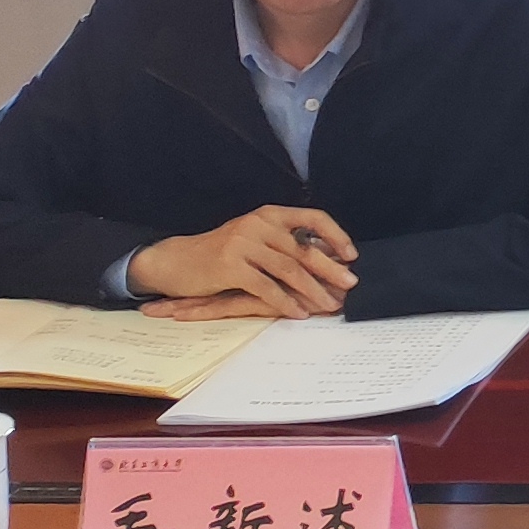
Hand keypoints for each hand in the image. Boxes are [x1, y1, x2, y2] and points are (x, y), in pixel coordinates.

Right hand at [128, 205, 357, 317]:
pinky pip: (266, 287)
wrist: (177, 261)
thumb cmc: (222, 253)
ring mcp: (243, 244)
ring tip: (330, 305)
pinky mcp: (230, 266)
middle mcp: (258, 224)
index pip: (312, 217)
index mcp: (269, 215)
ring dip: (313, 290)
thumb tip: (328, 257)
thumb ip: (286, 245)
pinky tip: (298, 313)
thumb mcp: (256, 240)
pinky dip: (285, 302)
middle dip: (331, 269)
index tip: (351, 255)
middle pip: (304, 248)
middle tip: (350, 285)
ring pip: (289, 269)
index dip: (335, 235)